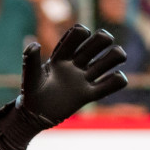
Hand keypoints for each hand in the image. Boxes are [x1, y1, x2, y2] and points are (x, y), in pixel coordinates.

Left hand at [0, 24, 128, 149]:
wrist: (34, 117)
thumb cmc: (31, 94)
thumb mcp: (30, 77)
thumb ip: (31, 61)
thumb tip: (34, 44)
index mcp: (61, 56)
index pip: (77, 35)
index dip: (82, 32)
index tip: (82, 37)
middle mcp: (75, 65)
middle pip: (96, 43)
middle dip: (104, 38)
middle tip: (106, 41)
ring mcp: (83, 79)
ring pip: (107, 61)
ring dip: (117, 54)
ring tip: (119, 55)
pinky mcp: (88, 96)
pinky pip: (108, 86)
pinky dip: (118, 80)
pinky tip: (117, 78)